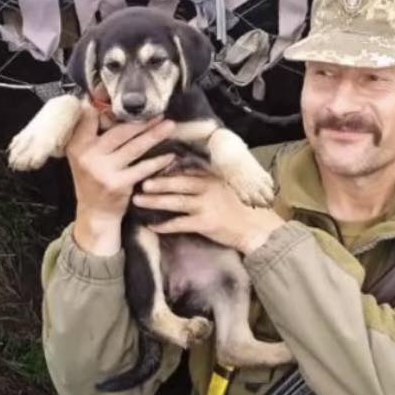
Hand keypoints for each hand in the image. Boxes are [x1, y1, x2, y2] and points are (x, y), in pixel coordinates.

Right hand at [68, 106, 173, 253]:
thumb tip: (106, 105)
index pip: (91, 117)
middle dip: (142, 121)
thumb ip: (92, 133)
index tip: (129, 99)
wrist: (94, 212)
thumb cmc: (92, 178)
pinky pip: (143, 168)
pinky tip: (170, 154)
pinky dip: (158, 161)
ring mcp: (102, 170)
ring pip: (134, 147)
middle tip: (160, 113)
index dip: (108, 105)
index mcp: (77, 144)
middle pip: (119, 131)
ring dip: (154, 135)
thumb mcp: (84, 154)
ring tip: (169, 126)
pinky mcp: (118, 184)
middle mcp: (87, 155)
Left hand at [134, 171, 282, 254]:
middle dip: (157, 182)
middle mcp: (208, 189)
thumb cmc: (239, 208)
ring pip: (175, 202)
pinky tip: (152, 226)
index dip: (166, 169)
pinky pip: (179, 224)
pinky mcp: (205, 224)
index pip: (186, 170)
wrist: (255, 227)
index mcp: (211, 177)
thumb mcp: (223, 187)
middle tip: (139, 181)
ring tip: (138, 200)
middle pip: (177, 183)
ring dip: (155, 201)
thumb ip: (205, 180)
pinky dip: (164, 225)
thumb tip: (183, 172)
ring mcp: (206, 206)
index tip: (150, 167)